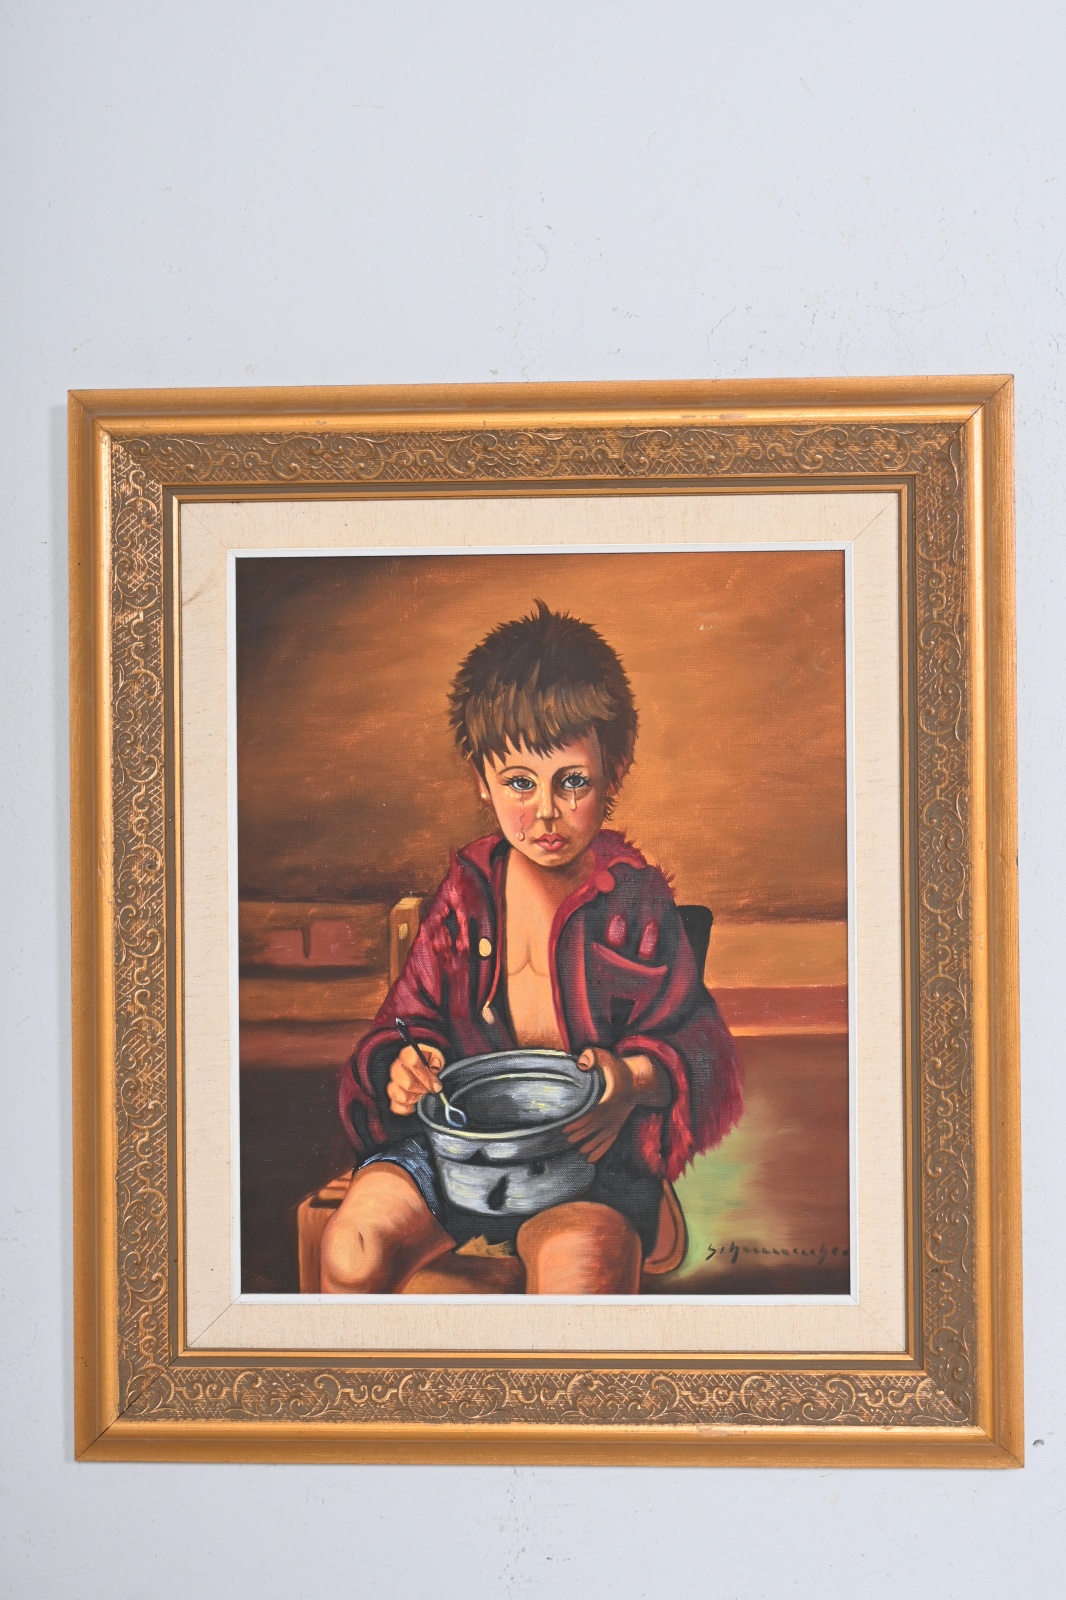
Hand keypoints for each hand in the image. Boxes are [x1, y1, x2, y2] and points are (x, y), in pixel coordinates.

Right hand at [386, 1043, 444, 1115]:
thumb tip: (434, 1069)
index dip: (426, 1077)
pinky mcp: (393, 1096)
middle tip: (429, 1091)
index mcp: (407, 1054)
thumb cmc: (429, 1060)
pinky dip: (406, 1108)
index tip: (436, 1085)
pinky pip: (395, 1106)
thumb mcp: (436, 1056)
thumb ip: (436, 1061)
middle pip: (406, 1082)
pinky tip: (414, 1105)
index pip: (413, 1064)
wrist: (424, 1065)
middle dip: (421, 1089)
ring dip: (414, 1098)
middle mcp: (397, 1067)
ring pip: (399, 1095)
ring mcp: (393, 1082)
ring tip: (422, 1096)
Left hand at [564, 1047, 643, 1163]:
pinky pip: (610, 1141)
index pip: (594, 1113)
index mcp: (610, 1097)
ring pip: (603, 1137)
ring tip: (580, 1150)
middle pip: (596, 1127)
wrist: (636, 1081)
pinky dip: (600, 1151)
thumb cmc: (615, 1068)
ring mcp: (616, 1121)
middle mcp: (614, 1112)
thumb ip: (592, 1056)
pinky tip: (590, 1159)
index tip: (567, 1128)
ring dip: (591, 1146)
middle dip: (582, 1135)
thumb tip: (582, 1064)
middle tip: (568, 1139)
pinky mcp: (617, 1126)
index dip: (580, 1123)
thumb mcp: (605, 1057)